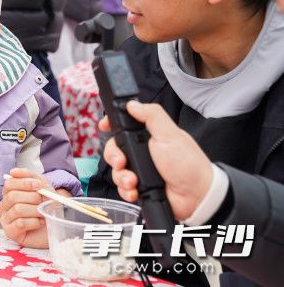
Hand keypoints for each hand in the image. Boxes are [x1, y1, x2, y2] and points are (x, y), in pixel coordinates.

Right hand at [0, 168, 70, 247]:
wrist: (54, 226)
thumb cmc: (46, 206)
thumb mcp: (42, 187)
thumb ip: (30, 177)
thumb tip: (13, 172)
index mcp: (9, 193)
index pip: (9, 184)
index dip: (24, 183)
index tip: (38, 185)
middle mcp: (4, 205)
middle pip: (12, 196)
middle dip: (32, 198)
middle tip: (43, 201)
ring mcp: (6, 219)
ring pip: (17, 209)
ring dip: (35, 210)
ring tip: (43, 213)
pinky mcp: (10, 232)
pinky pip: (20, 223)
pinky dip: (34, 221)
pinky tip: (40, 222)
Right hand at [98, 101, 212, 220]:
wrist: (197, 196)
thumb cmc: (188, 164)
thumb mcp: (170, 135)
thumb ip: (152, 116)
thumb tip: (132, 104)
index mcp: (147, 136)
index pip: (123, 125)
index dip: (111, 124)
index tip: (104, 126)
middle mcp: (141, 152)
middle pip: (114, 149)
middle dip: (113, 157)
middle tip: (122, 162)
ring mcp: (139, 170)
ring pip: (116, 170)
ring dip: (121, 177)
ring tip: (133, 182)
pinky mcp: (138, 188)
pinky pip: (121, 188)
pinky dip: (125, 191)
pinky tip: (135, 192)